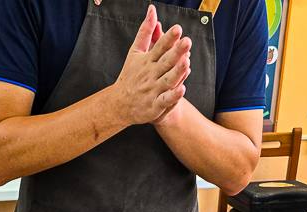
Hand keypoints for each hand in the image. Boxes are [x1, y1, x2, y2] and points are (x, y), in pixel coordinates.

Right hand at [111, 5, 191, 126]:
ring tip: (187, 62)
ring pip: (167, 80)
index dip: (168, 38)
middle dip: (176, 52)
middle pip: (165, 62)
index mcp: (147, 61)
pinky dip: (173, 96)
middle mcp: (150, 74)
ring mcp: (153, 90)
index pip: (159, 47)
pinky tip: (182, 89)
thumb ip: (145, 31)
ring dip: (177, 72)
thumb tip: (152, 10)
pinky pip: (165, 100)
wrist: (119, 104)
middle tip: (187, 41)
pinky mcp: (155, 106)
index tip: (177, 29)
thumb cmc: (130, 76)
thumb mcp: (135, 52)